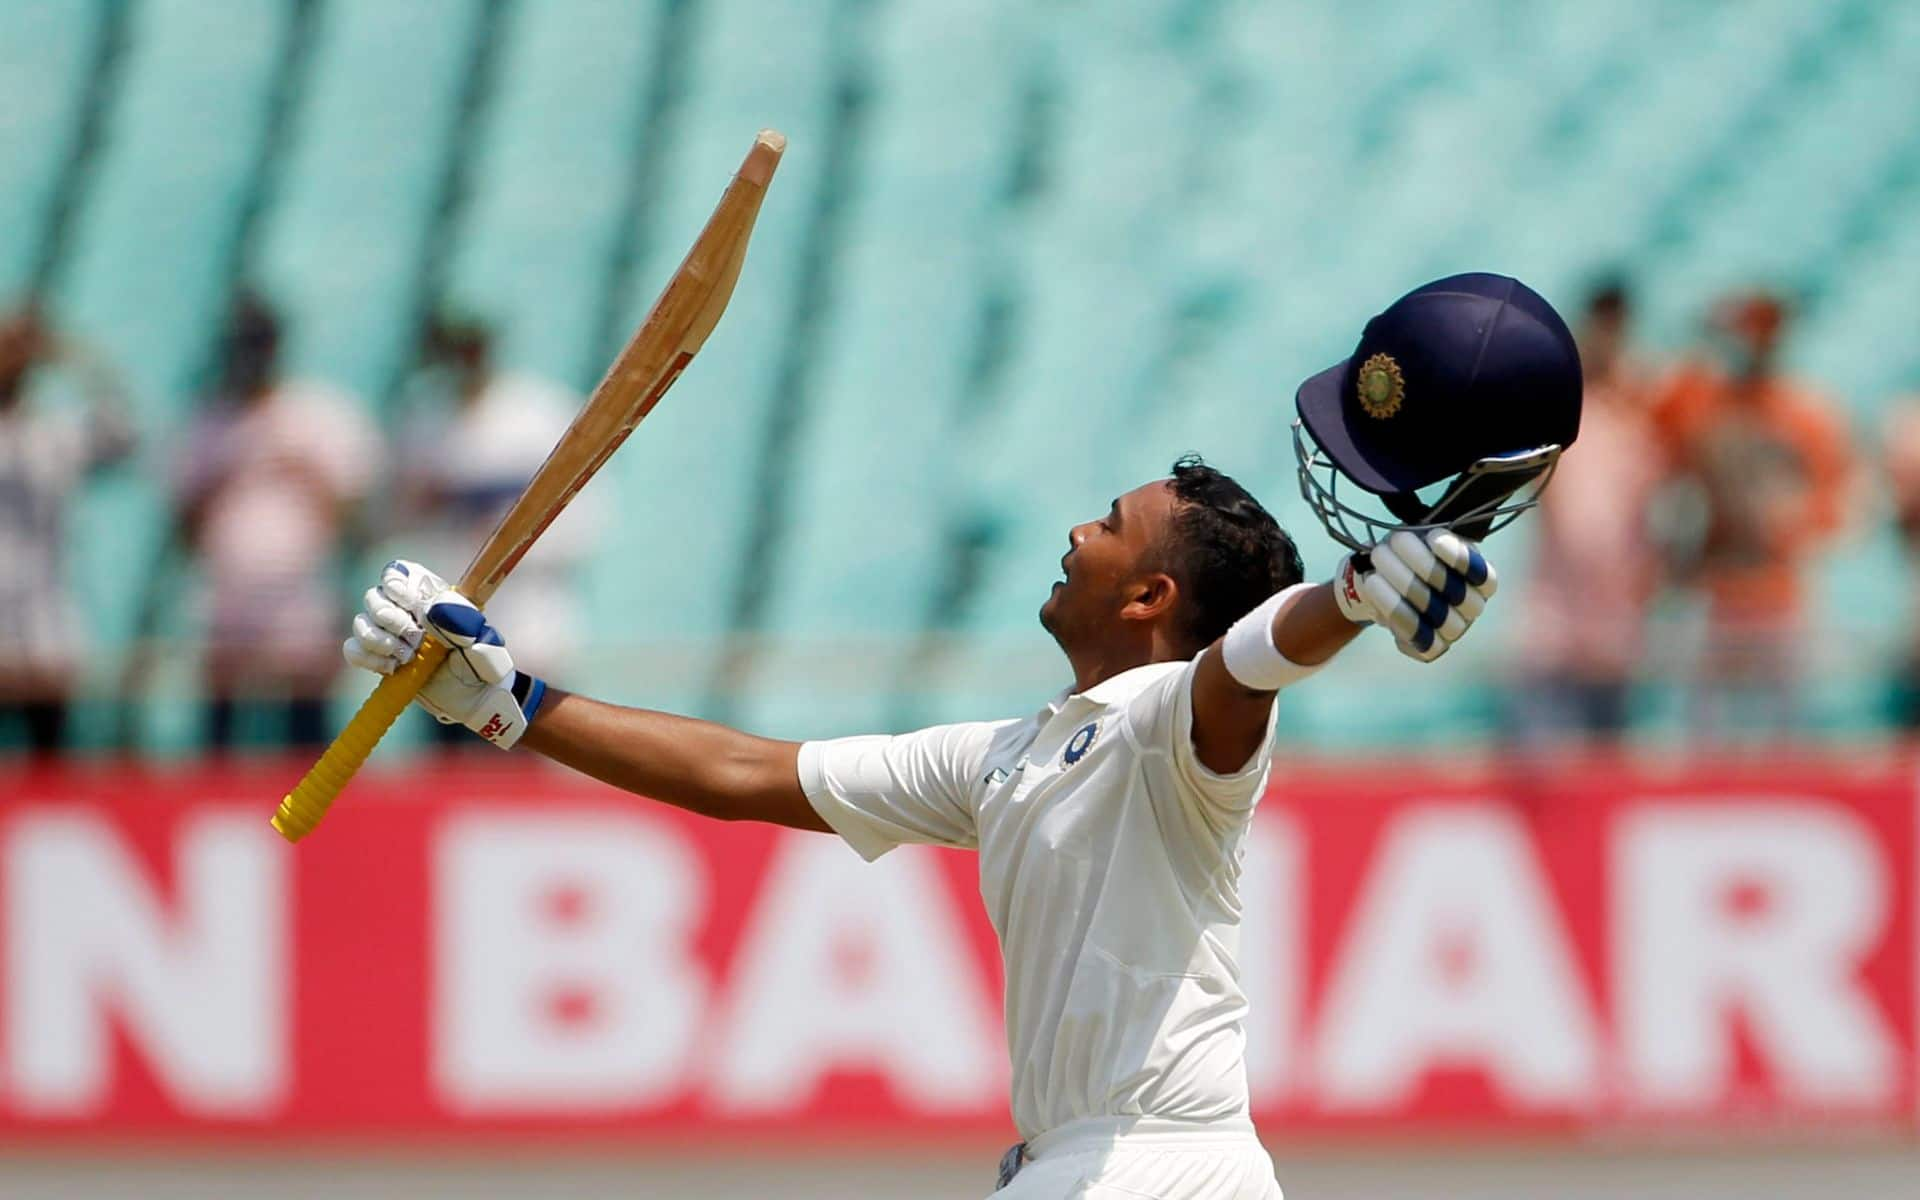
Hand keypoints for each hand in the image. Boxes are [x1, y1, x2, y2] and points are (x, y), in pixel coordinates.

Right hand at [342, 560, 545, 746]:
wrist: (475, 698)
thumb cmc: (481, 663)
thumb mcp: (481, 639)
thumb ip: (460, 619)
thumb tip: (428, 609)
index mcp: (429, 595)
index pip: (398, 572)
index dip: (397, 584)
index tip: (412, 605)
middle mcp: (405, 610)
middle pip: (374, 596)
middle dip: (391, 619)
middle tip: (416, 640)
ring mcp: (388, 634)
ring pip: (360, 622)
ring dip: (380, 641)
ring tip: (407, 658)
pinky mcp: (377, 658)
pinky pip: (353, 650)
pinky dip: (368, 659)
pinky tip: (392, 669)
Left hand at [1330, 529, 1497, 661]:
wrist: (1386, 583)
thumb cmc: (1409, 555)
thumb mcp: (1422, 538)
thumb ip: (1428, 537)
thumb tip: (1426, 538)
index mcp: (1481, 579)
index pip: (1481, 573)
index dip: (1459, 557)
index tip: (1433, 538)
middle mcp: (1474, 606)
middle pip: (1454, 591)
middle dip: (1420, 564)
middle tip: (1390, 543)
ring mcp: (1456, 629)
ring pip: (1434, 615)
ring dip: (1401, 587)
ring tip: (1375, 567)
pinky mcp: (1434, 647)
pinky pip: (1417, 638)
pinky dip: (1394, 612)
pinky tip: (1374, 588)